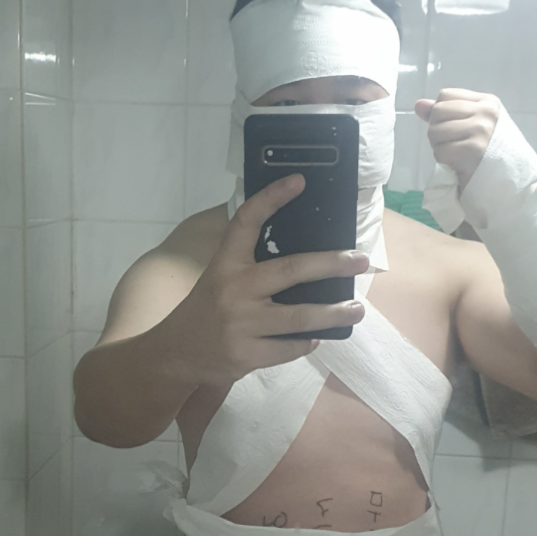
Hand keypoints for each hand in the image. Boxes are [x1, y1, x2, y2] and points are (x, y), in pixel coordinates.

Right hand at [165, 174, 368, 386]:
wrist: (176, 354)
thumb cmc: (207, 310)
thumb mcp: (219, 278)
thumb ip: (251, 266)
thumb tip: (306, 259)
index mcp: (226, 264)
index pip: (247, 222)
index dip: (271, 198)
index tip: (298, 181)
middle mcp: (234, 290)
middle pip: (291, 270)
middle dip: (331, 264)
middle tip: (360, 260)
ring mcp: (241, 324)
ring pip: (300, 317)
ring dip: (333, 313)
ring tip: (356, 308)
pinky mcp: (246, 354)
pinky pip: (289, 348)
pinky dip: (306, 342)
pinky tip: (316, 337)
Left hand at [415, 89, 500, 190]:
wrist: (509, 179)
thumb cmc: (489, 151)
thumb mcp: (472, 125)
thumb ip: (446, 113)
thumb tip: (419, 105)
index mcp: (487, 102)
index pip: (445, 95)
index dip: (441, 113)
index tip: (454, 128)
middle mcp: (485, 112)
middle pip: (437, 112)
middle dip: (438, 131)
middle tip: (453, 144)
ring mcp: (481, 130)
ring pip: (435, 132)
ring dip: (439, 147)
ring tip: (455, 155)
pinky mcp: (473, 150)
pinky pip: (441, 151)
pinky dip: (444, 161)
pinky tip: (458, 164)